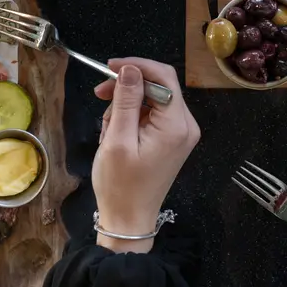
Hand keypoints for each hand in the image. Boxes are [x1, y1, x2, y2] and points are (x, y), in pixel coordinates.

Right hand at [92, 58, 200, 252]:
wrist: (128, 221)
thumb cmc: (120, 185)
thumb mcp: (117, 140)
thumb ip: (126, 101)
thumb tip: (130, 68)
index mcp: (177, 124)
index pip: (164, 78)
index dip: (138, 66)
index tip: (109, 67)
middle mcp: (186, 124)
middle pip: (160, 86)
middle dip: (129, 86)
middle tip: (100, 94)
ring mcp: (181, 132)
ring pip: (153, 100)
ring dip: (127, 105)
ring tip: (107, 127)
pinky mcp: (173, 138)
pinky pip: (153, 114)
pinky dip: (133, 117)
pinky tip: (116, 132)